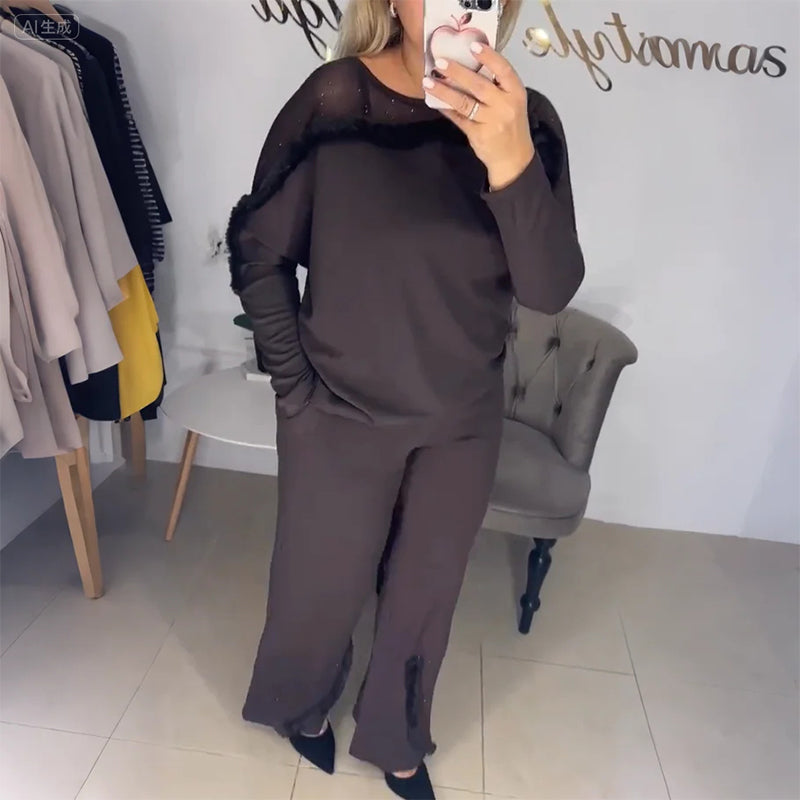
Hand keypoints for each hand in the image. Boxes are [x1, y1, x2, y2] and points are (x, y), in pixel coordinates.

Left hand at [423, 44, 534, 190]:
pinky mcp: (478, 135)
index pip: (504, 70)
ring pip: (465, 103)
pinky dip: (446, 109)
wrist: (514, 158)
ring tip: (428, 82)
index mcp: (516, 93)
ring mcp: (491, 122)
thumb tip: (471, 62)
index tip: (473, 46)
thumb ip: (498, 85)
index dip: (489, 57)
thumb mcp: (513, 102)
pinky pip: (459, 119)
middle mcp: (505, 106)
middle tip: (440, 62)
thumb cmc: (511, 124)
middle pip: (479, 85)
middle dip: (458, 72)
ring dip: (445, 91)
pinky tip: (435, 101)